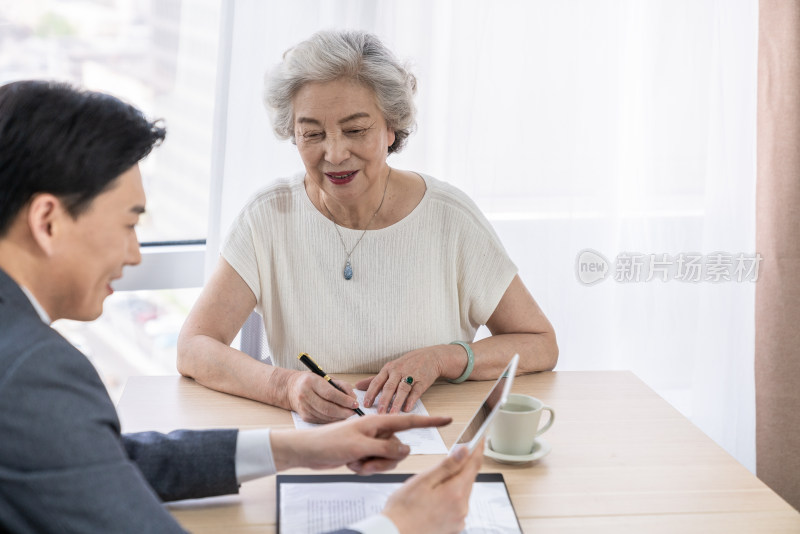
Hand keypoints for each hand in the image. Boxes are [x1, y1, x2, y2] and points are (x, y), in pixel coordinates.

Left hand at [270, 414, 452, 473]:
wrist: (309, 451)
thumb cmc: (330, 442)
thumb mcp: (361, 446)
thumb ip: (387, 448)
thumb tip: (407, 450)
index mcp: (378, 421)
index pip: (409, 420)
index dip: (430, 420)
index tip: (448, 418)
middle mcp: (378, 430)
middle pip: (398, 449)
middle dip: (383, 460)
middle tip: (363, 460)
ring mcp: (372, 442)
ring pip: (389, 460)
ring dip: (372, 466)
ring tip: (355, 461)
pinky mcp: (365, 453)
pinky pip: (377, 465)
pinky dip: (365, 468)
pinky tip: (351, 464)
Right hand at [286, 370, 359, 422]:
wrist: (291, 388)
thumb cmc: (313, 381)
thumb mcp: (327, 377)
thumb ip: (342, 386)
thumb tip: (353, 399)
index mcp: (311, 381)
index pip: (330, 394)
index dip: (344, 400)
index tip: (355, 404)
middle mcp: (305, 395)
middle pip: (328, 408)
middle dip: (344, 412)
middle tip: (354, 412)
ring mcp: (304, 407)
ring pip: (326, 416)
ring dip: (340, 417)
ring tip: (349, 413)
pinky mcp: (305, 416)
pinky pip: (322, 421)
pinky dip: (333, 419)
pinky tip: (339, 416)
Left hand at [356, 345, 455, 413]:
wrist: (431, 357)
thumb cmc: (408, 364)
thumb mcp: (390, 368)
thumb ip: (375, 379)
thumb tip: (357, 385)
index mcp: (388, 369)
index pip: (377, 381)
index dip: (371, 393)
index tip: (366, 404)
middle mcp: (398, 371)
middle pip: (389, 387)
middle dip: (383, 400)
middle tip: (379, 413)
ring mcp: (411, 375)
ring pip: (402, 390)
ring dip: (396, 402)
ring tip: (392, 414)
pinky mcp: (422, 381)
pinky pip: (415, 391)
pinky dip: (411, 400)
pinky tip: (406, 409)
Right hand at [382, 440, 484, 533]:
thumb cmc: (403, 509)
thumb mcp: (423, 480)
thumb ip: (446, 465)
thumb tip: (464, 451)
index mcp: (455, 492)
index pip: (473, 465)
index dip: (477, 449)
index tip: (480, 438)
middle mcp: (462, 507)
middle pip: (469, 478)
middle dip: (465, 465)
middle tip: (459, 452)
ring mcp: (459, 519)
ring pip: (464, 492)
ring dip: (457, 481)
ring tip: (439, 479)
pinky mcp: (454, 527)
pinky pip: (459, 506)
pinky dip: (453, 497)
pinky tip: (438, 496)